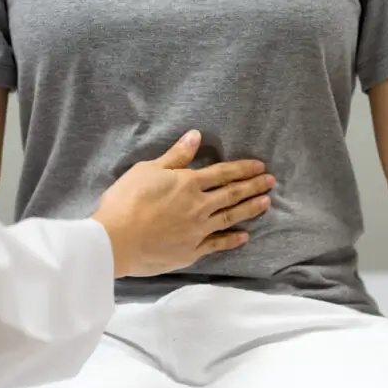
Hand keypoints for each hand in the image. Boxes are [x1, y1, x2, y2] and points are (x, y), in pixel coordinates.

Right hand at [92, 130, 274, 277]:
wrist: (116, 240)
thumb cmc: (126, 201)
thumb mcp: (147, 170)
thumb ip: (175, 156)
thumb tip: (195, 136)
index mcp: (188, 183)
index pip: (222, 173)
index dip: (243, 168)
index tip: (260, 166)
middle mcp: (199, 206)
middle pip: (232, 194)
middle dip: (253, 186)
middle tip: (271, 182)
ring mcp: (197, 231)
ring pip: (230, 217)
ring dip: (249, 209)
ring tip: (266, 203)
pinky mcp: (191, 251)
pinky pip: (217, 244)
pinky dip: (232, 240)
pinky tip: (244, 236)